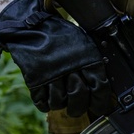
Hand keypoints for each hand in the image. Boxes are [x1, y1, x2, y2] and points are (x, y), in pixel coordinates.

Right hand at [0, 0, 113, 116]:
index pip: (100, 88)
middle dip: (78, 107)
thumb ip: (93, 63)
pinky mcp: (34, 78)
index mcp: (88, 58)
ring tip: (59, 99)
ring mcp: (51, 73)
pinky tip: (46, 100)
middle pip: (79, 98)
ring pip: (59, 102)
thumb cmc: (60, 35)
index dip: (101, 102)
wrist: (31, 25)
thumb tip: (101, 86)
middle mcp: (71, 67)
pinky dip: (44, 104)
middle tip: (76, 108)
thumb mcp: (83, 43)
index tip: (99, 108)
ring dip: (59, 104)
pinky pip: (41, 100)